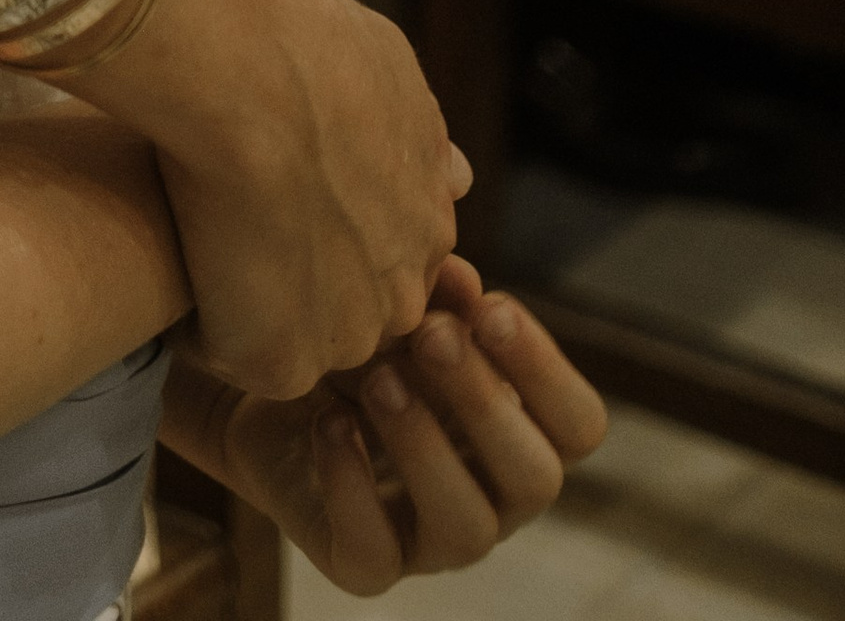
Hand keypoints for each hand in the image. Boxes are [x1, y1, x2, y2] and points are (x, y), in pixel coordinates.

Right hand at [85, 0, 466, 396]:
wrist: (249, 65)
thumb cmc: (303, 37)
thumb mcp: (391, 71)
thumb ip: (421, 137)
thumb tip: (459, 175)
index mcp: (429, 215)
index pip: (383, 254)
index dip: (328, 228)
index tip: (281, 193)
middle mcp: (404, 285)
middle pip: (350, 306)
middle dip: (301, 279)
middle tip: (237, 221)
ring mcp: (349, 334)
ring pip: (295, 337)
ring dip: (254, 306)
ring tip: (199, 242)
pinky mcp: (280, 361)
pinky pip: (232, 356)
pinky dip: (200, 323)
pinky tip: (175, 263)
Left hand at [167, 261, 607, 593]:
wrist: (265, 390)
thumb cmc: (358, 343)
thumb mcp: (396, 306)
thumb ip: (436, 292)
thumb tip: (461, 279)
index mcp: (521, 432)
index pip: (579, 425)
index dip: (545, 369)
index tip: (489, 307)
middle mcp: (492, 496)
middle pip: (536, 478)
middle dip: (484, 402)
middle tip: (432, 335)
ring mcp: (432, 541)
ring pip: (466, 527)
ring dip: (425, 446)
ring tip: (376, 378)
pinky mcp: (365, 565)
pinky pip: (375, 555)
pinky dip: (352, 486)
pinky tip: (330, 425)